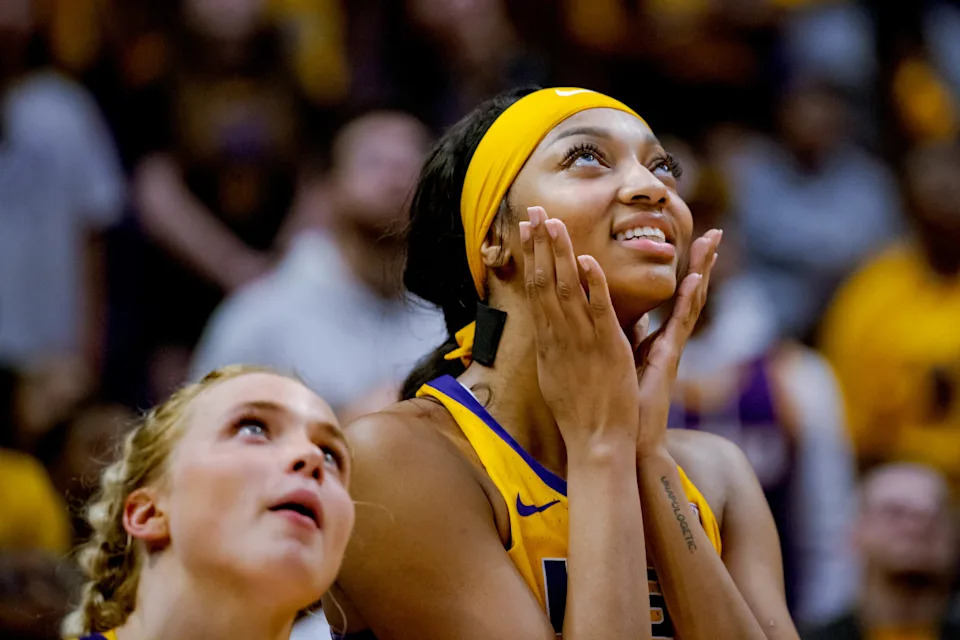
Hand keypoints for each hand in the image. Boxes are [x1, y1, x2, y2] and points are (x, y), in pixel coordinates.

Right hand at [520, 206, 639, 454]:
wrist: (594, 441)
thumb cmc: (578, 413)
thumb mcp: (556, 375)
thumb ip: (557, 347)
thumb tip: (554, 328)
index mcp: (548, 341)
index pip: (535, 290)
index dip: (531, 257)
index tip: (527, 231)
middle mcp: (558, 336)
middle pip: (543, 281)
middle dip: (539, 245)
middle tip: (534, 212)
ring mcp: (580, 341)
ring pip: (565, 289)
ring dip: (558, 254)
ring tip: (554, 223)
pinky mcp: (605, 347)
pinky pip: (596, 310)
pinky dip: (590, 284)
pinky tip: (586, 260)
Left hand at [632, 229, 721, 457]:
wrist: (622, 438)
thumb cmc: (620, 403)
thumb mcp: (618, 360)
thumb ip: (624, 337)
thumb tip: (619, 313)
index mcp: (655, 338)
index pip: (672, 296)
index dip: (684, 270)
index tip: (692, 242)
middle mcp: (669, 340)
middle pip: (689, 293)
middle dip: (701, 263)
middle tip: (714, 233)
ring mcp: (672, 348)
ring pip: (691, 302)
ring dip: (702, 272)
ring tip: (711, 243)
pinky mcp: (669, 358)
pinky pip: (680, 324)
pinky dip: (688, 300)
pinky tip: (695, 279)